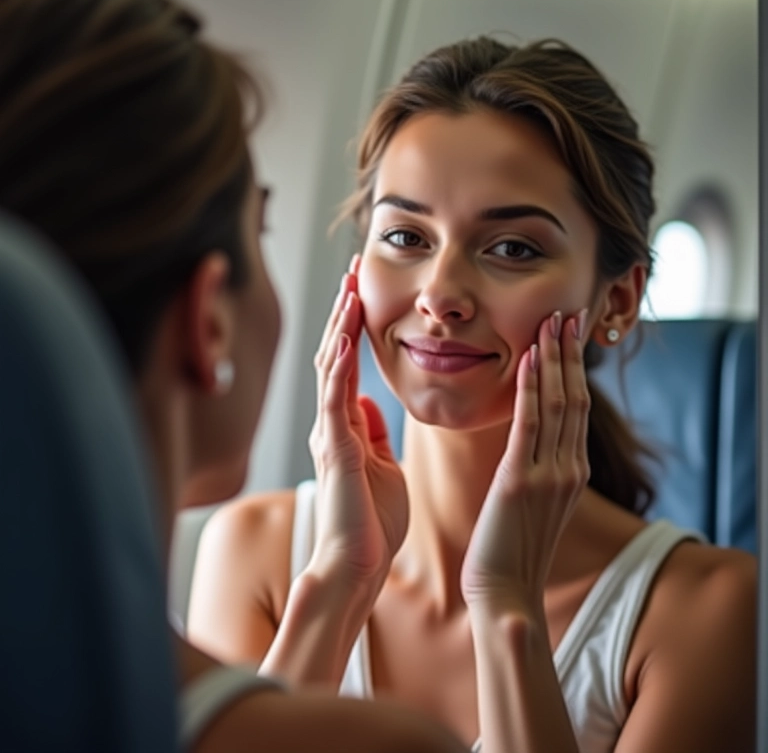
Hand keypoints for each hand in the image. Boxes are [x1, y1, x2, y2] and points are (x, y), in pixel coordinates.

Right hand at [307, 256, 408, 593]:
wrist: (356, 567)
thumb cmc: (370, 524)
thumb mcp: (381, 466)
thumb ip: (372, 432)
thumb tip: (370, 402)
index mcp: (347, 427)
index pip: (347, 364)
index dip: (354, 326)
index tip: (364, 291)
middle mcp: (333, 424)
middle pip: (333, 355)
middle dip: (344, 312)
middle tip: (354, 272)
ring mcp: (330, 435)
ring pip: (329, 369)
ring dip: (339, 327)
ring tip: (349, 290)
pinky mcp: (334, 450)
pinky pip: (334, 401)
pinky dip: (338, 368)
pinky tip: (344, 338)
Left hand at [460, 309, 589, 612]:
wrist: (506, 592)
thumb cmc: (512, 549)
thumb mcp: (534, 504)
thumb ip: (537, 469)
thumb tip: (529, 442)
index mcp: (570, 472)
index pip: (576, 409)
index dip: (574, 369)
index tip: (568, 335)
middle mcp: (567, 468)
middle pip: (573, 397)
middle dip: (570, 353)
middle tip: (567, 313)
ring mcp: (549, 473)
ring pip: (557, 402)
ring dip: (554, 358)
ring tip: (552, 320)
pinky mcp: (521, 480)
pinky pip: (528, 423)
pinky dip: (532, 387)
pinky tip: (529, 357)